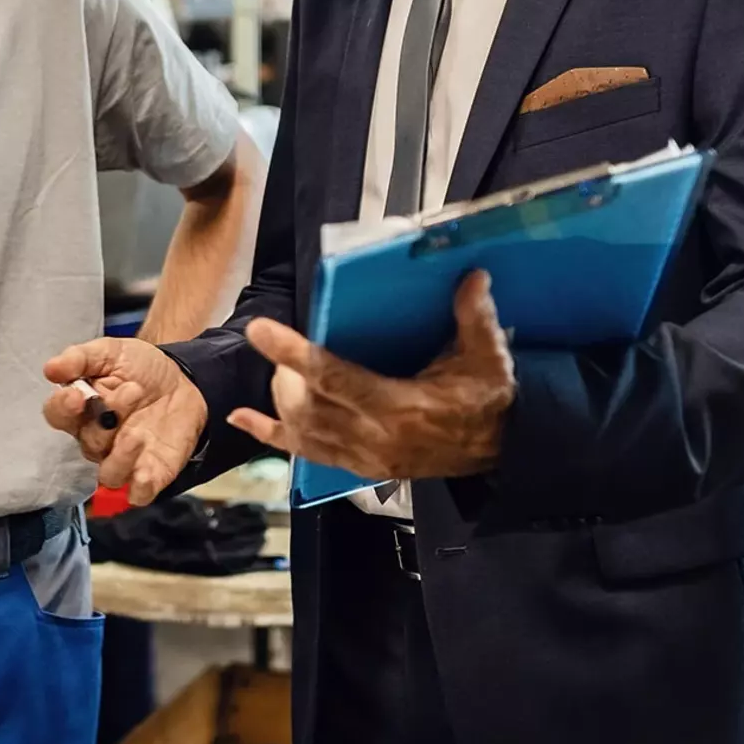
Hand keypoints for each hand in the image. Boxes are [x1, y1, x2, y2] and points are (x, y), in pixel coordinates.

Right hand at [43, 338, 208, 503]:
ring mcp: (123, 459)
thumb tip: (50, 369)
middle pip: (88, 442)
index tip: (77, 395)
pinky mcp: (151, 474)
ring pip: (108, 474)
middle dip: (108, 418)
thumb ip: (80, 358)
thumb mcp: (110, 352)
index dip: (63, 409)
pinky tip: (145, 473)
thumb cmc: (140, 368)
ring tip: (139, 433)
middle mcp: (96, 439)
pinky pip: (138, 494)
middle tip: (134, 390)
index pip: (58, 416)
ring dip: (121, 456)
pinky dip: (139, 488)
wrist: (184, 380)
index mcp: (81, 409)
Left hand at [226, 270, 514, 478]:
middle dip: (284, 374)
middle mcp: (377, 437)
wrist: (501, 449)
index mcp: (403, 407)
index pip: (334, 378)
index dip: (293, 353)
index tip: (260, 330)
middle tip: (279, 346)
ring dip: (279, 401)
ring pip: (302, 432)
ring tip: (278, 371)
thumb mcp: (489, 358)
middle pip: (307, 407)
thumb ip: (475, 318)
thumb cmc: (488, 401)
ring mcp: (366, 457)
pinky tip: (243, 419)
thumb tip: (471, 276)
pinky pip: (306, 453)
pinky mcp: (361, 466)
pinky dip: (271, 435)